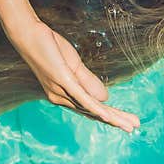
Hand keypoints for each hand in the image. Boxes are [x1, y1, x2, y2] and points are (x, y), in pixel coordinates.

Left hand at [12, 18, 140, 131]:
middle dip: (116, 121)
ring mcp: (61, 91)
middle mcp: (61, 98)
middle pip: (93, 113)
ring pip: (91, 108)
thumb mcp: (72, 65)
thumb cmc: (48, 48)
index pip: (91, 110)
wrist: (28, 34)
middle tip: (135, 128)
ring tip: (129, 125)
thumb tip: (105, 98)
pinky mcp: (62, 80)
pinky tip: (108, 115)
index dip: (110, 116)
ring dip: (112, 118)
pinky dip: (96, 108)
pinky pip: (82, 97)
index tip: (128, 122)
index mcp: (64, 95)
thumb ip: (88, 81)